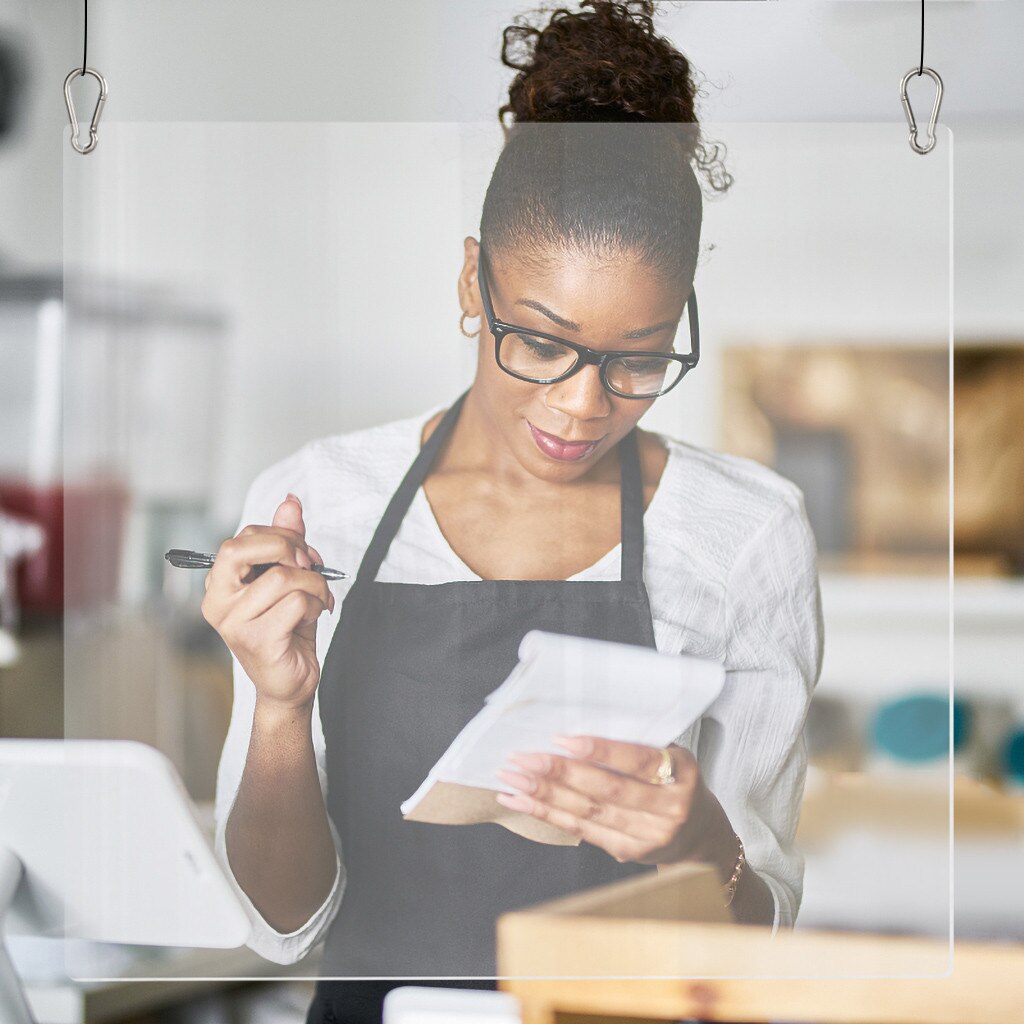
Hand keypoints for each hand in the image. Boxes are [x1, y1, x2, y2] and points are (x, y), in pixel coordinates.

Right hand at [201, 493, 334, 711]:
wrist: (290, 681)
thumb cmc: (287, 628)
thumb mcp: (289, 578)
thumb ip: (286, 540)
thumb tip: (290, 502)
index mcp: (219, 583)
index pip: (242, 538)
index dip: (280, 536)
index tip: (303, 552)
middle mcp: (218, 601)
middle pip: (243, 547)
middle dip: (288, 547)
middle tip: (308, 564)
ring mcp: (234, 622)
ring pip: (283, 577)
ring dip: (314, 583)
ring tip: (318, 599)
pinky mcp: (256, 639)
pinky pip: (296, 602)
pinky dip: (317, 604)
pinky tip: (315, 615)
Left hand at [495, 736, 727, 866]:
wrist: (699, 834)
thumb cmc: (675, 781)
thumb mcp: (671, 756)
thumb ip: (636, 743)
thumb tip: (578, 724)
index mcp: (681, 773)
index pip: (637, 760)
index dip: (599, 750)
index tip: (561, 738)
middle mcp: (668, 808)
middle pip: (606, 790)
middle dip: (560, 773)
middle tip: (523, 758)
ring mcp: (648, 835)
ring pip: (588, 812)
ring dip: (545, 795)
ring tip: (513, 779)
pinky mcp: (627, 852)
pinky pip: (581, 830)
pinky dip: (547, 814)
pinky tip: (521, 802)